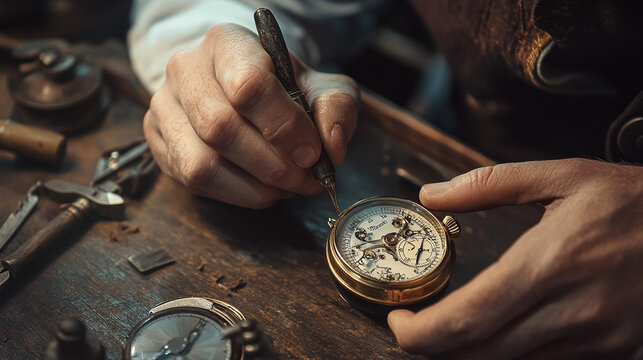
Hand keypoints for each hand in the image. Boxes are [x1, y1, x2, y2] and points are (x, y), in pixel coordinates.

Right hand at [143, 24, 358, 207]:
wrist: (245, 91)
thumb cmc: (283, 89)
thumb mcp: (321, 87)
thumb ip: (337, 109)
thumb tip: (332, 146)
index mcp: (227, 43)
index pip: (248, 86)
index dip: (284, 127)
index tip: (312, 152)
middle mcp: (186, 69)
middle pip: (221, 128)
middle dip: (272, 165)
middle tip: (305, 178)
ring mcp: (165, 106)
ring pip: (202, 162)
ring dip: (255, 186)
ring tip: (286, 187)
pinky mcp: (158, 141)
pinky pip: (194, 181)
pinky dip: (237, 194)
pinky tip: (262, 188)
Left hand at [388, 159, 642, 358]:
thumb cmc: (632, 199)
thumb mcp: (562, 176)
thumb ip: (489, 185)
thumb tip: (432, 195)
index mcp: (549, 263)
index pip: (466, 319)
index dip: (419, 332)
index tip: (398, 319)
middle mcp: (571, 311)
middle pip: (478, 354)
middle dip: (433, 348)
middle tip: (412, 326)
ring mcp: (596, 338)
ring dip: (467, 352)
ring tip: (448, 326)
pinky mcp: (613, 350)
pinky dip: (508, 354)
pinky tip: (497, 331)